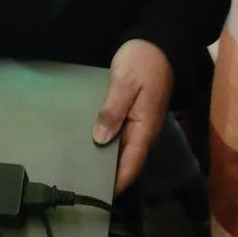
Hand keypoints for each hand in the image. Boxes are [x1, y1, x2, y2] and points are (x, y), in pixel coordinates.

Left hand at [93, 39, 173, 194]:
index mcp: (144, 127)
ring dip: (105, 158)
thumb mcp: (125, 83)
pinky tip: (89, 142)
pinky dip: (106, 141)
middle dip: (107, 174)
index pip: (132, 164)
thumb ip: (112, 110)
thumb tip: (100, 139)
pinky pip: (120, 134)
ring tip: (80, 166)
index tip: (97, 194)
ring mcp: (138, 122)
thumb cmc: (142, 61)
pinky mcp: (132, 113)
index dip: (117, 182)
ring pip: (122, 149)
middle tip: (81, 182)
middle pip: (126, 161)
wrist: (157, 41)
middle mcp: (143, 130)